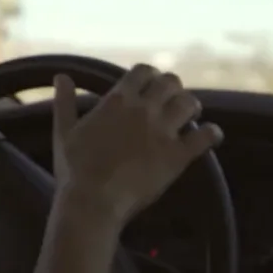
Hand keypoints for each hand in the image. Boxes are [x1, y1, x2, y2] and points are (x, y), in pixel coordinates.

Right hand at [50, 64, 222, 224]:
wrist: (93, 201)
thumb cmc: (74, 168)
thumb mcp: (63, 130)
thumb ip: (64, 101)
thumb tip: (61, 76)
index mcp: (117, 100)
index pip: (143, 71)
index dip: (149, 76)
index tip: (149, 86)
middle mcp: (144, 109)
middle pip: (171, 82)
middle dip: (172, 89)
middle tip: (169, 102)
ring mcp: (163, 131)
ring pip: (189, 103)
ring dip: (190, 106)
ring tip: (188, 117)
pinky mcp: (178, 155)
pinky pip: (205, 136)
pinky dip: (211, 133)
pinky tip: (210, 137)